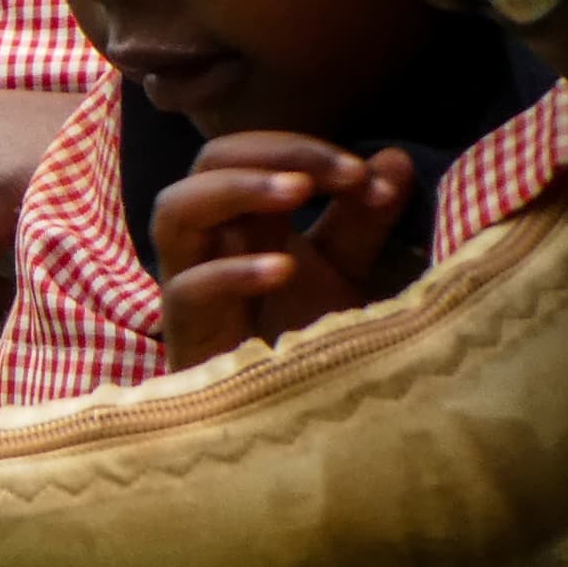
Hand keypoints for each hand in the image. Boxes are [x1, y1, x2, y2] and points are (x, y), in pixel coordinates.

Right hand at [152, 134, 413, 368]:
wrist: (284, 417)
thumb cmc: (300, 340)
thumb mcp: (345, 273)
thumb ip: (364, 220)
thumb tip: (393, 158)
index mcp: (245, 220)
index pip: (251, 152)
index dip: (303, 149)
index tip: (364, 173)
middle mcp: (211, 240)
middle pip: (209, 163)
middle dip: (274, 153)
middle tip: (338, 174)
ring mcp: (190, 281)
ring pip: (174, 209)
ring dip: (236, 189)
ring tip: (297, 194)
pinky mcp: (186, 330)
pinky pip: (188, 287)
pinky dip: (233, 271)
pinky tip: (283, 271)